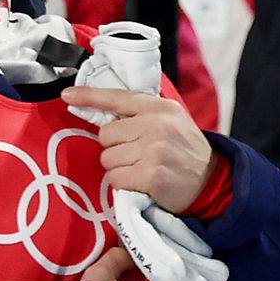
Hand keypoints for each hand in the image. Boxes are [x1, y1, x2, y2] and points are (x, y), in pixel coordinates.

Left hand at [61, 85, 214, 213]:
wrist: (212, 181)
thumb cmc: (185, 151)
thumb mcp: (171, 121)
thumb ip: (142, 114)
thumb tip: (103, 115)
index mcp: (159, 107)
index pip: (117, 98)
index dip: (89, 96)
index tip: (67, 96)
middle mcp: (156, 125)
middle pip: (106, 135)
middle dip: (115, 148)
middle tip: (136, 155)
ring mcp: (153, 150)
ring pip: (108, 158)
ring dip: (119, 168)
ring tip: (140, 169)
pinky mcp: (150, 175)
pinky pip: (115, 178)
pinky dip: (123, 184)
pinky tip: (140, 183)